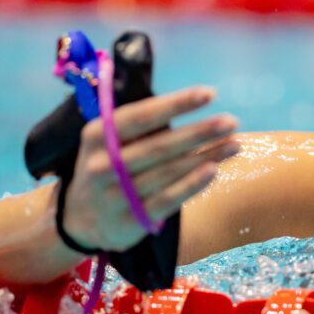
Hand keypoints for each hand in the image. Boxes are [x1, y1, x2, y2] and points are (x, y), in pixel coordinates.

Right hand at [61, 86, 239, 251]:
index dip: (176, 104)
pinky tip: (214, 170)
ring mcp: (116, 195)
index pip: (141, 116)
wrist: (78, 220)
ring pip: (168, 172)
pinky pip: (168, 199)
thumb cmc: (106, 167)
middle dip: (199, 132)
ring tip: (235, 144)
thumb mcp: (106, 141)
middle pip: (159, 146)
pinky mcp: (131, 220)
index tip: (210, 93)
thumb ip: (139, 125)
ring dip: (206, 156)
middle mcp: (102, 164)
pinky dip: (192, 184)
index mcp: (97, 135)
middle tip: (231, 122)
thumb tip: (188, 103)